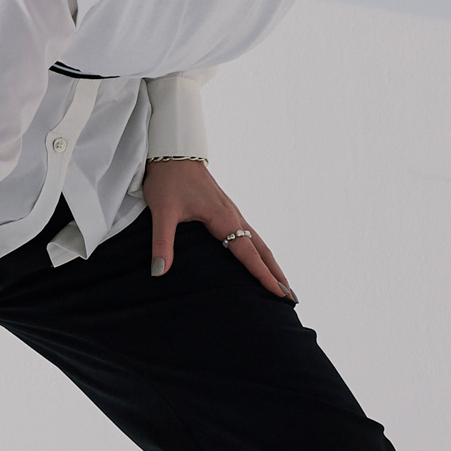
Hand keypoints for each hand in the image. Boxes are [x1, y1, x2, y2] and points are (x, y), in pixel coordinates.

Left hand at [141, 158, 294, 299]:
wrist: (172, 152)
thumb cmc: (167, 180)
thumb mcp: (162, 212)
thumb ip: (162, 243)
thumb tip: (159, 272)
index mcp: (223, 218)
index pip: (248, 253)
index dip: (263, 275)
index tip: (278, 294)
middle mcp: (234, 215)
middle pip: (262, 250)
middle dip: (277, 274)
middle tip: (291, 298)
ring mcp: (232, 212)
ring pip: (258, 242)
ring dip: (271, 264)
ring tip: (282, 284)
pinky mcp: (226, 210)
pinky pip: (249, 234)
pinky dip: (260, 251)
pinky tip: (258, 259)